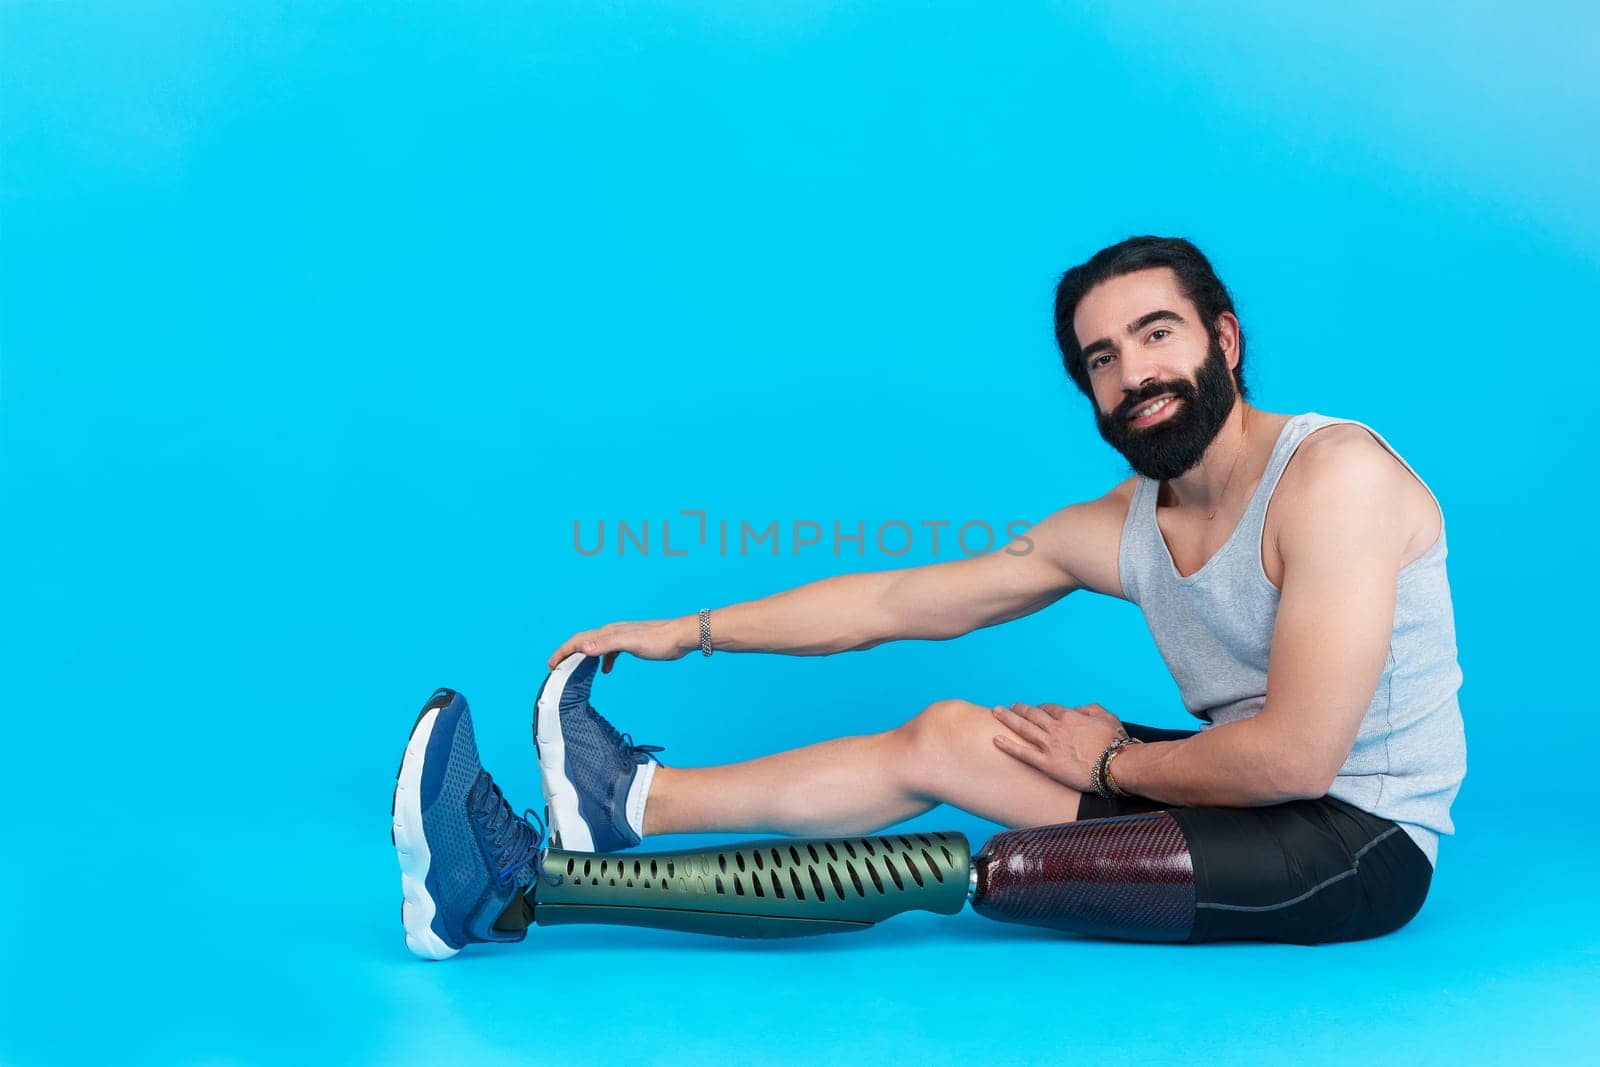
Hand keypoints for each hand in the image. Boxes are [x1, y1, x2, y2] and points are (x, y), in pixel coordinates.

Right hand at [547, 617, 693, 672]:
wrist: (680, 637)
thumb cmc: (659, 640)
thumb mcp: (631, 644)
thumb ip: (607, 645)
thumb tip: (583, 648)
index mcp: (609, 632)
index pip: (578, 640)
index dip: (563, 651)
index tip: (551, 664)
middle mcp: (612, 632)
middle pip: (583, 641)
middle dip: (567, 653)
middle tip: (555, 667)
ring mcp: (621, 637)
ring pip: (595, 646)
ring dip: (582, 657)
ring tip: (575, 669)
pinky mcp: (631, 643)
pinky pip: (610, 651)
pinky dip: (603, 660)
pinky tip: (607, 671)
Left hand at [990, 701, 1125, 791]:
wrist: (1116, 765)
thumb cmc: (1115, 743)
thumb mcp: (1107, 717)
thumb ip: (1091, 709)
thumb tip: (1079, 709)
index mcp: (1070, 717)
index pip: (1050, 709)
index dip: (1041, 708)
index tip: (1035, 710)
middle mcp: (1057, 728)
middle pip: (1032, 714)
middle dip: (1019, 709)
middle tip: (1009, 707)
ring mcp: (1050, 746)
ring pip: (1024, 728)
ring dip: (1008, 718)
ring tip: (997, 712)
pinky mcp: (1047, 764)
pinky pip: (1023, 753)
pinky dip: (1008, 746)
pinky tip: (996, 740)